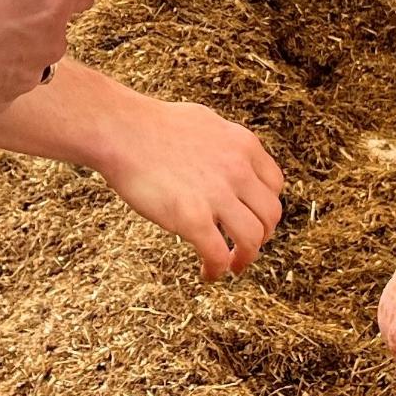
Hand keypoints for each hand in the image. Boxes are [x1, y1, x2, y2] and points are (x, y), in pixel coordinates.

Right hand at [100, 101, 284, 279]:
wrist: (121, 130)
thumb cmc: (151, 125)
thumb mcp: (205, 123)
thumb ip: (224, 145)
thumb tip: (229, 160)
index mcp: (243, 145)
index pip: (275, 185)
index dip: (265, 207)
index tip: (252, 218)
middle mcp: (238, 169)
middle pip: (270, 215)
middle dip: (261, 236)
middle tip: (244, 247)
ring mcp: (217, 194)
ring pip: (253, 238)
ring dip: (245, 258)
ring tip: (231, 265)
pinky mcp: (192, 217)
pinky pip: (218, 255)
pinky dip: (217, 269)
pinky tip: (207, 272)